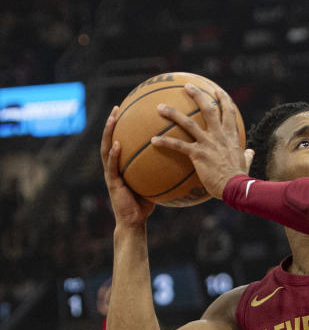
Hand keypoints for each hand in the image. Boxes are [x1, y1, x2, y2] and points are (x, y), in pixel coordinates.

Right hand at [102, 106, 154, 225]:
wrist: (134, 222)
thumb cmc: (145, 204)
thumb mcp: (153, 183)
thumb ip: (160, 171)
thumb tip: (180, 159)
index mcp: (121, 165)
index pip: (122, 141)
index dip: (123, 126)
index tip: (128, 110)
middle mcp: (113, 166)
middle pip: (110, 139)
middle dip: (112, 123)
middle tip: (117, 107)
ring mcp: (110, 174)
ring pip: (106, 149)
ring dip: (108, 133)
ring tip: (112, 119)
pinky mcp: (112, 183)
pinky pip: (112, 166)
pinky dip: (113, 155)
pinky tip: (117, 145)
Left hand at [149, 85, 247, 198]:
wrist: (236, 188)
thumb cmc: (240, 178)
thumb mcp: (246, 163)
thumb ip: (247, 155)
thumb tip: (251, 152)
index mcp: (231, 137)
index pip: (228, 112)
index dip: (223, 99)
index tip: (216, 91)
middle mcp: (219, 136)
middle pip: (208, 110)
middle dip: (197, 95)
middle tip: (187, 86)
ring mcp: (208, 144)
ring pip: (188, 123)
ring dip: (173, 113)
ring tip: (160, 107)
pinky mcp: (198, 155)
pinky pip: (178, 145)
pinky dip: (165, 142)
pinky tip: (153, 140)